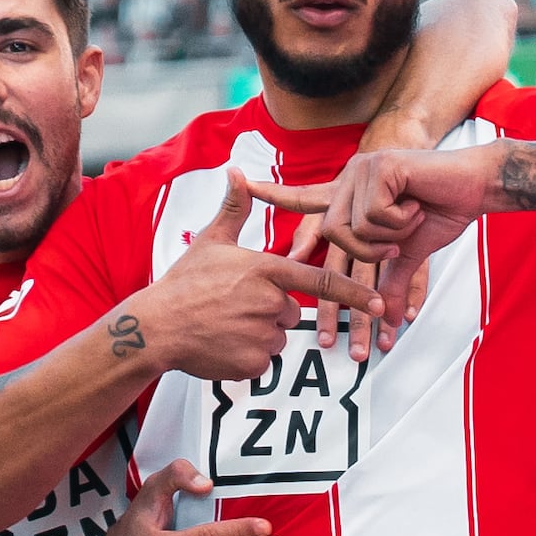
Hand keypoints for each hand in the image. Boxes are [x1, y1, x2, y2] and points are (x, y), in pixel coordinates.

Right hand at [140, 169, 364, 382]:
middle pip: (290, 311)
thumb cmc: (184, 282)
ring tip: (225, 324)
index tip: (380, 301)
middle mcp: (270, 303)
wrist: (156, 327)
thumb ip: (235, 208)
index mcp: (266, 270)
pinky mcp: (253, 363)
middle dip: (270, 311)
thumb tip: (236, 171)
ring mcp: (262, 336)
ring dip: (259, 333)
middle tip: (234, 306)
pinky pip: (263, 361)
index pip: (321, 280)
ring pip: (277, 337)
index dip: (354, 291)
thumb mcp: (211, 241)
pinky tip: (222, 343)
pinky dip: (247, 355)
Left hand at [261, 134, 489, 354]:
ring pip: (352, 229)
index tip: (242, 182)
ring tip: (411, 223)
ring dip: (386, 238)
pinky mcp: (381, 167)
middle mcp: (351, 180)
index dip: (274, 195)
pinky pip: (375, 215)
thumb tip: (387, 320)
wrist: (475, 182)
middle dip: (358, 264)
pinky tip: (416, 207)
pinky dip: (399, 221)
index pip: (306, 199)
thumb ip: (390, 282)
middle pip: (331, 236)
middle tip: (377, 276)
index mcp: (352, 195)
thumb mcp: (409, 252)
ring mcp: (363, 170)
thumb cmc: (443, 210)